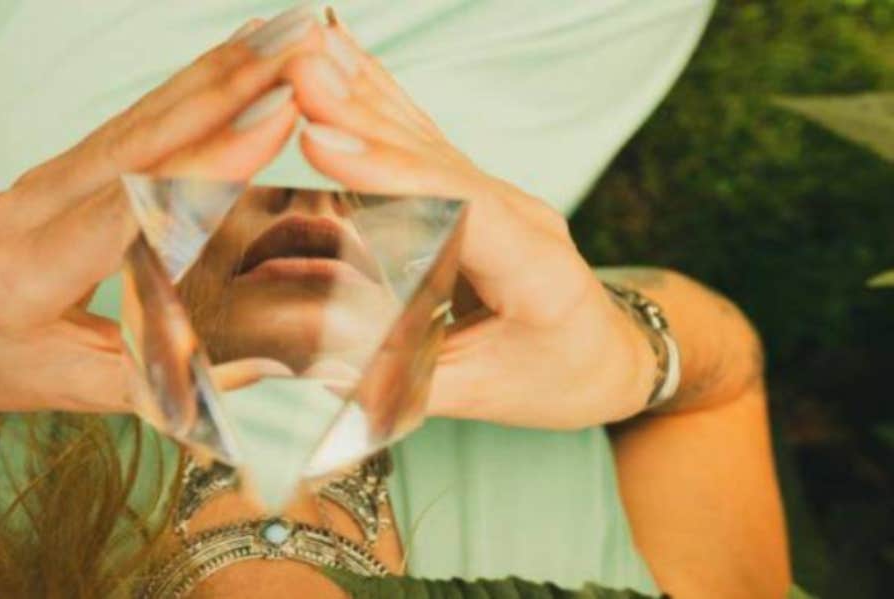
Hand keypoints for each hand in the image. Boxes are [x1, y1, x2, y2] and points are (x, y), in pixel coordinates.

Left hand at [0, 12, 327, 411]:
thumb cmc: (4, 368)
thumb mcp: (77, 390)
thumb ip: (159, 381)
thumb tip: (260, 371)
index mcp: (24, 278)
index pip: (126, 212)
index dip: (202, 166)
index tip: (271, 122)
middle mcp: (25, 211)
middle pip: (133, 144)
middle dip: (220, 95)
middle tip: (292, 54)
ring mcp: (38, 178)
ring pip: (134, 120)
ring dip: (210, 76)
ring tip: (277, 38)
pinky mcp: (59, 165)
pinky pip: (128, 122)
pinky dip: (186, 86)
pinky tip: (232, 57)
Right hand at [284, 24, 655, 428]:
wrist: (609, 354)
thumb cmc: (557, 378)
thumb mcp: (486, 395)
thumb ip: (411, 385)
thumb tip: (321, 376)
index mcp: (537, 272)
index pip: (460, 211)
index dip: (390, 174)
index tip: (322, 143)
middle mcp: (521, 217)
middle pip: (433, 158)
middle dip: (360, 113)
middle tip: (298, 70)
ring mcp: (498, 194)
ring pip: (422, 137)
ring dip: (361, 89)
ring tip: (305, 46)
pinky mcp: (473, 189)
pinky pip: (420, 138)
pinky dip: (377, 96)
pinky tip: (343, 55)